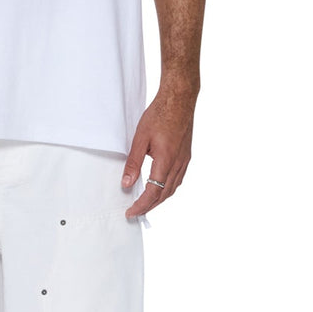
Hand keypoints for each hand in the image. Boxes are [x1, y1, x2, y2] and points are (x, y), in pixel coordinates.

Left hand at [121, 89, 195, 218]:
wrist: (180, 99)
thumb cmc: (160, 115)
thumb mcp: (140, 139)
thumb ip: (133, 163)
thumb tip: (126, 183)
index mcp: (166, 161)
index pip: (153, 192)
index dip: (141, 205)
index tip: (131, 212)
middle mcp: (178, 164)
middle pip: (164, 194)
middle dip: (149, 206)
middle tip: (135, 212)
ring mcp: (184, 160)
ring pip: (173, 188)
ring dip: (159, 199)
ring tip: (146, 203)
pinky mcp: (186, 155)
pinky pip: (178, 179)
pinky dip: (168, 188)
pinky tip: (160, 187)